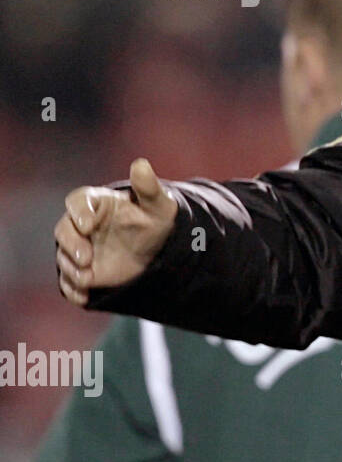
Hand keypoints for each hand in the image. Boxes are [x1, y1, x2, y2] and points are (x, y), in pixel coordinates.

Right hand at [54, 158, 178, 305]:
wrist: (158, 247)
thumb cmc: (156, 219)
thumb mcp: (158, 205)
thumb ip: (148, 187)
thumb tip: (141, 164)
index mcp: (97, 202)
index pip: (78, 201)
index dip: (79, 212)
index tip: (89, 224)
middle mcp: (82, 224)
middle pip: (63, 230)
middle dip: (70, 244)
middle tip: (86, 257)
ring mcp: (80, 248)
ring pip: (64, 257)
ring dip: (71, 269)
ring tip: (87, 277)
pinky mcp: (83, 271)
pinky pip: (70, 281)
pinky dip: (73, 290)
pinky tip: (83, 298)